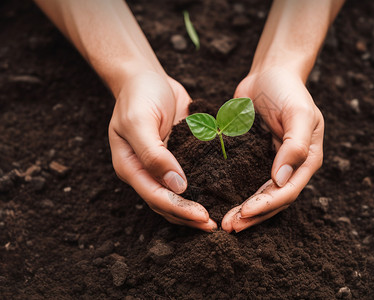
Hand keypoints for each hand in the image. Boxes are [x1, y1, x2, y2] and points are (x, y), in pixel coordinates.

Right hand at [108, 70, 216, 230]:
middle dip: (189, 217)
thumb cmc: (138, 96)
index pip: (155, 197)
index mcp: (131, 167)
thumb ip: (154, 154)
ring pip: (179, 196)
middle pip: (166, 204)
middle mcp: (146, 172)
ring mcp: (162, 166)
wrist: (146, 78)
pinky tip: (220, 193)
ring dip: (196, 208)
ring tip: (219, 217)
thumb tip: (177, 186)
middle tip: (215, 225)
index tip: (203, 216)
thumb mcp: (139, 121)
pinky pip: (191, 177)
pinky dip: (203, 188)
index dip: (179, 209)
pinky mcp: (179, 156)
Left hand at [222, 67, 323, 232]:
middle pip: (273, 199)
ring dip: (243, 210)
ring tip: (224, 222)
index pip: (287, 192)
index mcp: (307, 160)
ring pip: (259, 194)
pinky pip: (246, 179)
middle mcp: (291, 166)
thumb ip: (294, 146)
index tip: (244, 214)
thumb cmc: (288, 90)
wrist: (271, 73)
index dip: (266, 206)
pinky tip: (219, 199)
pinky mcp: (254, 157)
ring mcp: (272, 163)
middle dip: (252, 215)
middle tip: (229, 227)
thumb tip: (280, 181)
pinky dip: (235, 192)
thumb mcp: (299, 113)